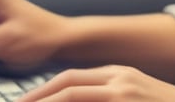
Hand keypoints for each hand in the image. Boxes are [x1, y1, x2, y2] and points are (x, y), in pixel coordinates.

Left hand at [19, 66, 174, 101]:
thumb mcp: (138, 96)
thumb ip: (110, 96)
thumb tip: (78, 98)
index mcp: (119, 75)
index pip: (70, 78)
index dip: (43, 91)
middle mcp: (119, 80)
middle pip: (66, 85)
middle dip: (36, 98)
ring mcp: (125, 94)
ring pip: (72, 95)